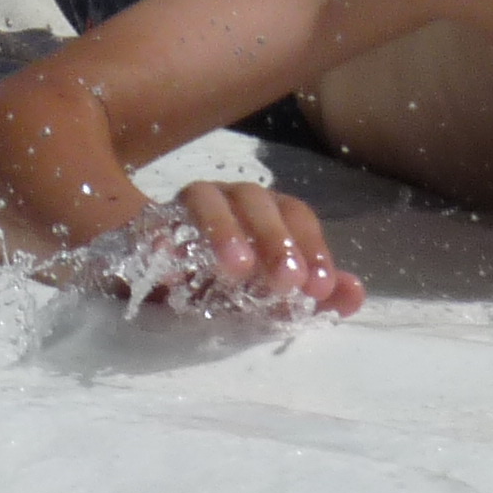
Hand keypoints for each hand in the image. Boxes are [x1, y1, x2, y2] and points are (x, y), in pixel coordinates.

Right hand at [57, 184, 364, 317]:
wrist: (142, 272)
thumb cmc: (218, 284)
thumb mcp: (264, 295)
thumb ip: (308, 293)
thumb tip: (353, 294)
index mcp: (261, 212)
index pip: (296, 214)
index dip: (312, 247)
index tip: (318, 287)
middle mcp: (224, 201)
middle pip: (256, 201)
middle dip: (274, 239)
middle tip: (285, 282)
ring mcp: (180, 208)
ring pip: (205, 198)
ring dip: (224, 231)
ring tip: (235, 270)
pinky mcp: (139, 226)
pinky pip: (147, 225)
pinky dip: (159, 242)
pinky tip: (171, 271)